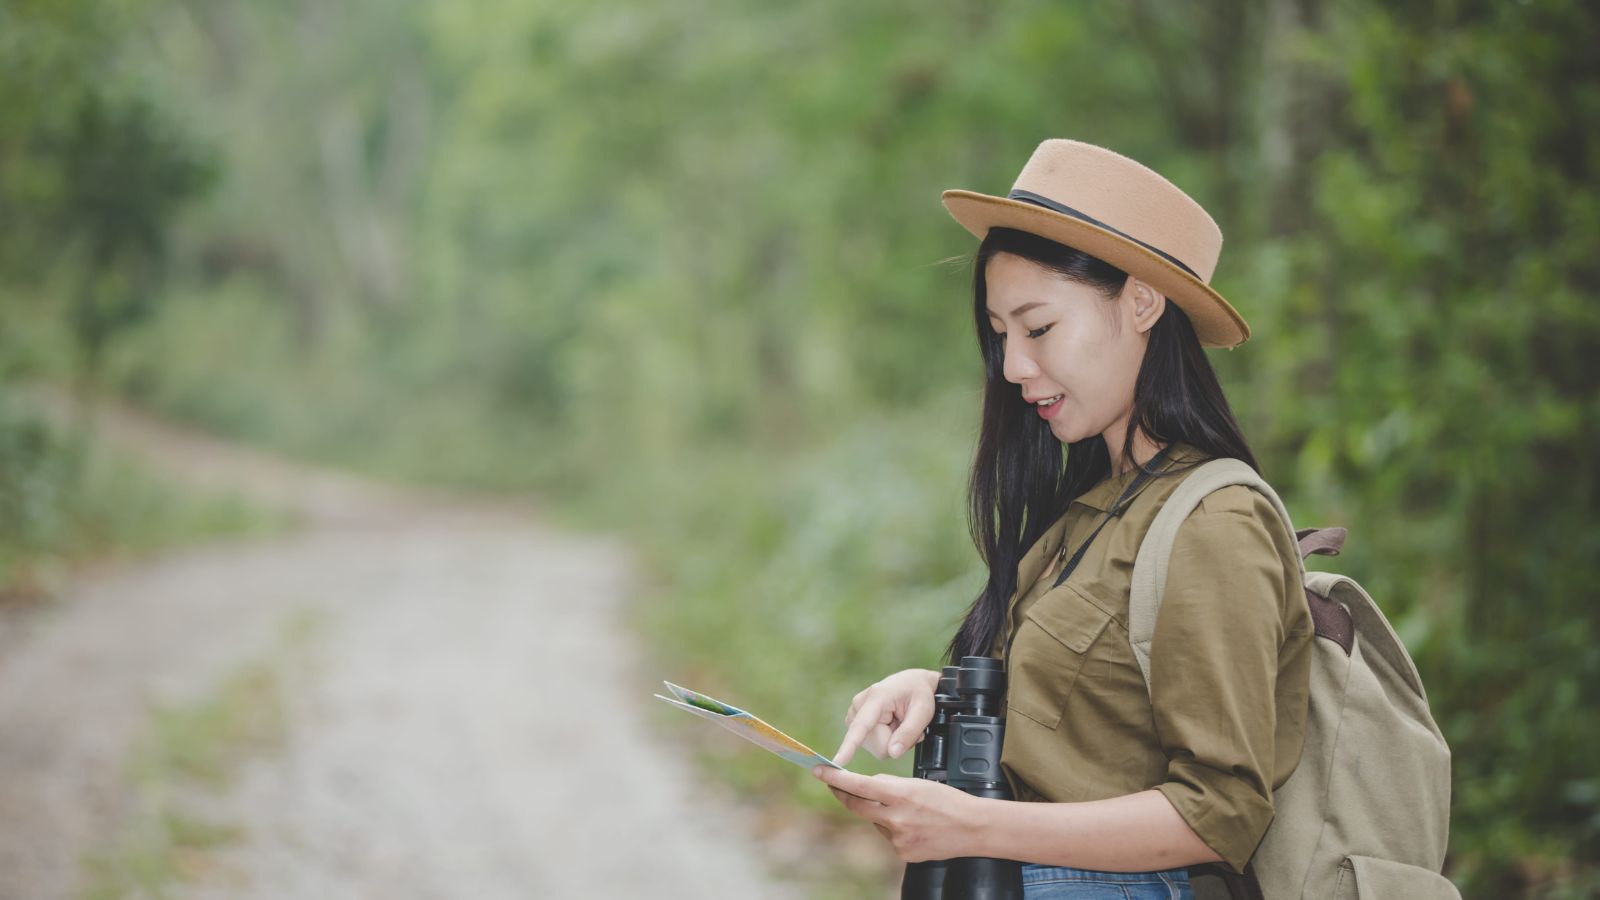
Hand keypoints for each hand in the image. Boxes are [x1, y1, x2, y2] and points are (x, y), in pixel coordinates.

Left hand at [811, 766, 983, 862]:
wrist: (973, 828)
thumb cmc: (949, 801)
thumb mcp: (918, 782)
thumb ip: (890, 785)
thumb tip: (868, 786)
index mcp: (901, 794)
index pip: (859, 785)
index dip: (836, 779)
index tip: (819, 771)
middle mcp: (896, 818)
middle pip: (857, 806)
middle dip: (843, 794)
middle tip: (834, 785)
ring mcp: (898, 838)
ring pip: (876, 822)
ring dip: (881, 813)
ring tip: (908, 810)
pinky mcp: (903, 853)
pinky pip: (889, 836)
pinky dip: (895, 828)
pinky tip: (915, 826)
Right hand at [834, 669, 937, 766]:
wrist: (912, 682)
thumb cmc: (919, 693)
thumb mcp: (923, 710)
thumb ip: (909, 732)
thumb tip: (892, 753)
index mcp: (876, 697)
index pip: (861, 726)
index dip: (849, 746)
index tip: (836, 762)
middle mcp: (858, 706)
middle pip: (878, 746)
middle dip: (897, 742)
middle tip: (907, 723)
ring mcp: (854, 715)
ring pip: (876, 748)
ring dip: (893, 740)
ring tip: (900, 722)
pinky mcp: (855, 723)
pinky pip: (874, 745)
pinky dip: (887, 739)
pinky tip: (892, 725)